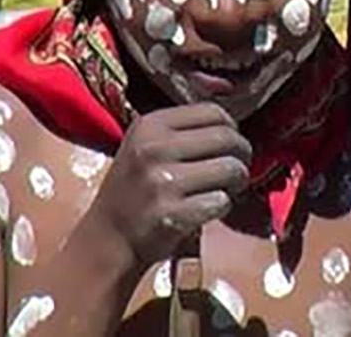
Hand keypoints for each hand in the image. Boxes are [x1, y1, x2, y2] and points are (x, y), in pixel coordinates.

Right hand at [80, 103, 252, 269]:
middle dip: (242, 156)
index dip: (231, 129)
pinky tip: (207, 210)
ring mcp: (162, 182)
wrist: (108, 237)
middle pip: (228, 139)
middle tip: (236, 171)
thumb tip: (232, 123)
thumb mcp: (145, 145)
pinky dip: (222, 208)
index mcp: (150, 125)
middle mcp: (155, 148)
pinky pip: (222, 202)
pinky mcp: (172, 214)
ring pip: (232, 170)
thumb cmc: (134, 189)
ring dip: (237, 183)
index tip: (228, 147)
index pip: (214, 112)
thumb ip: (182, 130)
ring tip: (223, 190)